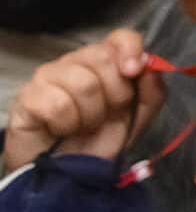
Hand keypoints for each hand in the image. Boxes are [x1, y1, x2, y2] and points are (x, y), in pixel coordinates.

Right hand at [4, 30, 163, 170]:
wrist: (65, 175)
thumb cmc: (100, 141)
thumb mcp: (137, 119)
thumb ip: (152, 91)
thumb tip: (150, 64)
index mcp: (104, 62)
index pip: (119, 37)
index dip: (130, 49)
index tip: (134, 71)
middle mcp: (75, 62)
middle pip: (102, 58)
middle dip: (114, 94)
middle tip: (106, 115)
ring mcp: (48, 77)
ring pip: (83, 82)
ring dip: (91, 114)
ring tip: (84, 126)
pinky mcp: (27, 97)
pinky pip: (57, 103)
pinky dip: (67, 123)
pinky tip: (63, 130)